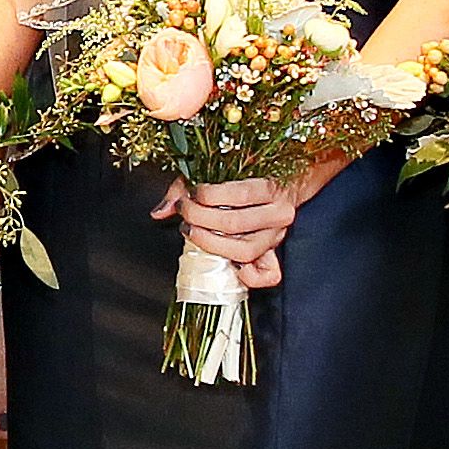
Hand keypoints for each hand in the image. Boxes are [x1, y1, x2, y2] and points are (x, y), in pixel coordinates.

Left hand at [161, 169, 313, 288]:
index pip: (239, 194)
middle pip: (236, 223)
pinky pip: (268, 275)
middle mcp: (279, 214)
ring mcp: (277, 237)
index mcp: (271, 188)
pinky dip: (248, 276)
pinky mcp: (274, 255)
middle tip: (186, 214)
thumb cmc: (250, 179)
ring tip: (194, 233)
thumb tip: (161, 211)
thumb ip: (186, 186)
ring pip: (245, 250)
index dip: (208, 196)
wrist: (288, 186)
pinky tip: (228, 264)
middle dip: (201, 218)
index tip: (190, 195)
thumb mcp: (220, 172)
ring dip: (212, 244)